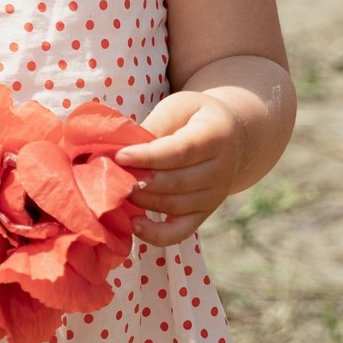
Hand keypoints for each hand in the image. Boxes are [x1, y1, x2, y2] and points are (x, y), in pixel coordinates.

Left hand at [118, 91, 242, 247]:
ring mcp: (215, 196)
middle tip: (111, 174)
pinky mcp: (204, 214)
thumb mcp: (179, 107)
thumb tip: (126, 149)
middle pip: (176, 182)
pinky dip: (156, 234)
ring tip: (117, 189)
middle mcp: (221, 170)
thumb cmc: (195, 118)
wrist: (231, 138)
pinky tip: (135, 223)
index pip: (181, 151)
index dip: (148, 157)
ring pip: (173, 205)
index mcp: (216, 136)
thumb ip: (156, 125)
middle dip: (140, 180)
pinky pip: (180, 232)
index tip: (119, 156)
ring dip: (142, 199)